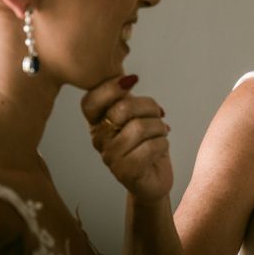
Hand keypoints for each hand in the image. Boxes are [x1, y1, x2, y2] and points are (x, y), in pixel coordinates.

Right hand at [81, 75, 172, 202]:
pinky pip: (150, 147)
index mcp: (97, 122)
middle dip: (148, 106)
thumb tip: (127, 76)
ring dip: (159, 127)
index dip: (110, 87)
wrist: (153, 178)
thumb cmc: (145, 143)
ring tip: (162, 132)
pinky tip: (162, 146)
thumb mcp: (135, 115)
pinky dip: (163, 143)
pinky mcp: (125, 172)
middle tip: (158, 113)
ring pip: (139, 128)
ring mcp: (110, 157)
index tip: (132, 81)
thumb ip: (126, 96)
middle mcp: (99, 139)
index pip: (90, 101)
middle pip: (122, 109)